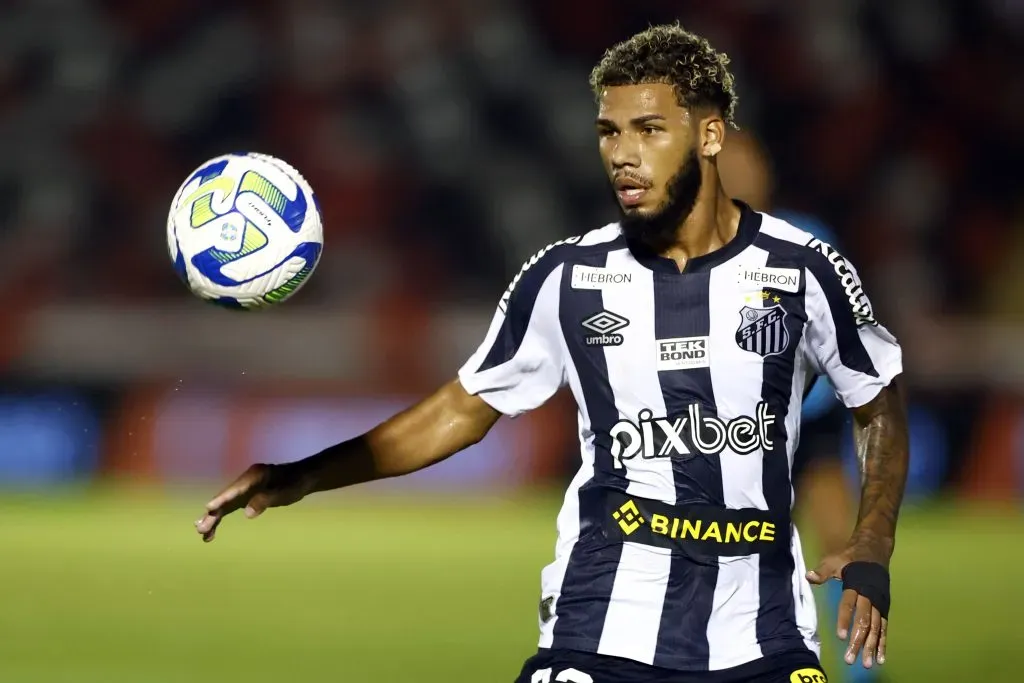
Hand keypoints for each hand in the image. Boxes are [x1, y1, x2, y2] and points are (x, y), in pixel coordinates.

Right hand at [194, 463, 308, 541]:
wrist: (302, 478)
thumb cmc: (296, 484)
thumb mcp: (285, 492)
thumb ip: (266, 500)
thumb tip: (247, 513)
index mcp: (255, 474)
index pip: (237, 488)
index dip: (223, 499)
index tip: (209, 507)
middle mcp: (245, 480)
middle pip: (226, 497)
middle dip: (213, 513)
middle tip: (200, 528)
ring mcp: (242, 489)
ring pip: (224, 504)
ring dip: (213, 518)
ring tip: (202, 533)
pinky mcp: (243, 497)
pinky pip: (228, 509)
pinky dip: (220, 519)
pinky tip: (211, 534)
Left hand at [807, 551, 887, 668]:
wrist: (874, 550)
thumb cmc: (850, 556)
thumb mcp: (834, 560)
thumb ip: (823, 571)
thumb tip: (808, 576)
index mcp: (856, 586)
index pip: (849, 605)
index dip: (844, 620)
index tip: (840, 637)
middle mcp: (870, 597)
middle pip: (864, 622)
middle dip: (858, 641)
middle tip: (850, 658)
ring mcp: (879, 604)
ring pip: (876, 629)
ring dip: (872, 647)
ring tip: (868, 663)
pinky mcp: (884, 608)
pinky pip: (884, 628)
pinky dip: (883, 643)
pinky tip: (881, 658)